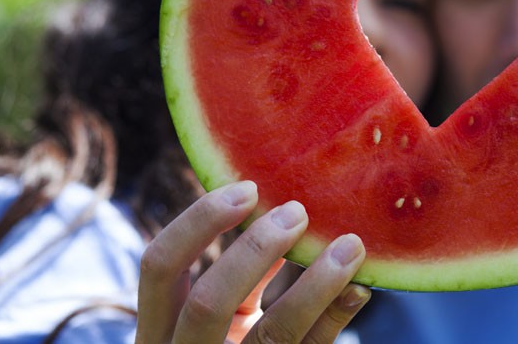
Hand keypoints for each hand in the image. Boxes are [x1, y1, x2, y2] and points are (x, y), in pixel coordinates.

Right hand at [136, 181, 369, 343]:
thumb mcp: (227, 318)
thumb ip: (244, 277)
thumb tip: (284, 211)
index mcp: (159, 328)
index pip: (159, 267)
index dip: (198, 222)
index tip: (248, 188)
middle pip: (207, 301)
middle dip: (254, 250)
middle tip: (298, 212)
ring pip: (272, 333)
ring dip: (315, 284)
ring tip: (350, 245)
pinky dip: (335, 316)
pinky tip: (359, 288)